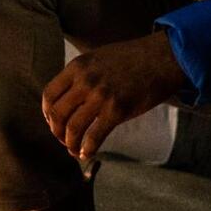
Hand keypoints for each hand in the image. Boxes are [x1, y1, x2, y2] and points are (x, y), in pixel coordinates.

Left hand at [41, 31, 187, 162]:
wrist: (162, 57)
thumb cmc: (132, 58)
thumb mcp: (98, 58)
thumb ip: (81, 75)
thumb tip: (69, 98)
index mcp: (77, 67)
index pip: (49, 95)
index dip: (47, 113)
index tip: (53, 122)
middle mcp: (85, 81)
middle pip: (57, 114)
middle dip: (57, 132)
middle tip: (64, 140)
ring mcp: (101, 96)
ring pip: (73, 128)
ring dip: (70, 143)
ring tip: (74, 150)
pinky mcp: (118, 110)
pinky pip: (94, 136)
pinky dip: (88, 148)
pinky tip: (87, 153)